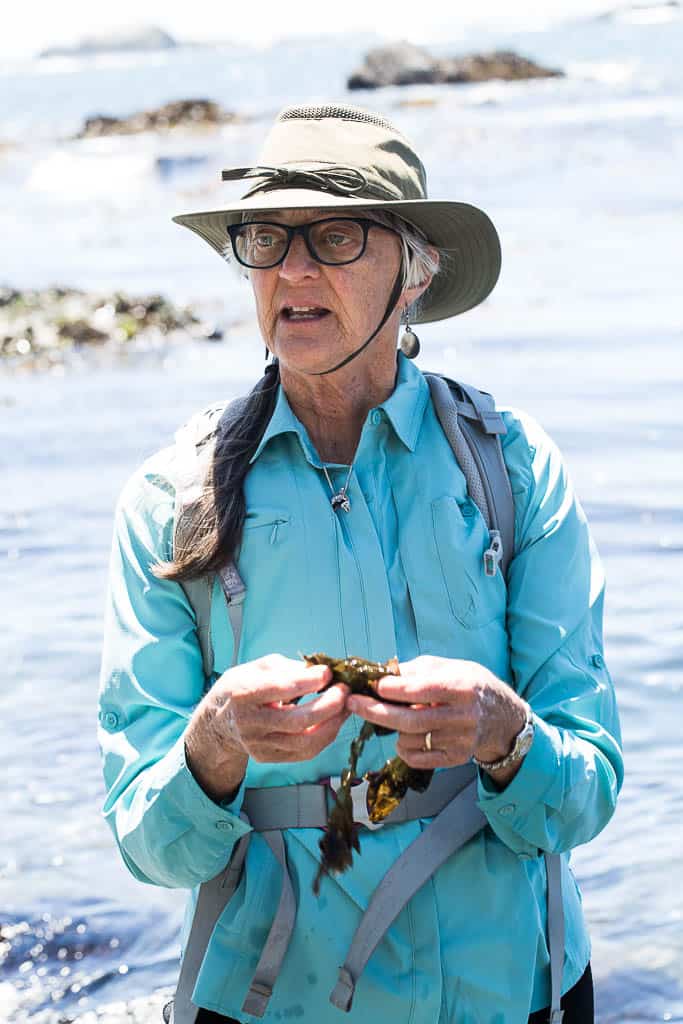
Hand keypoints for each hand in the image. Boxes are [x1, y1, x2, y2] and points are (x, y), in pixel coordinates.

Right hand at [185, 653, 349, 800]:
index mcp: (243, 694)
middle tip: (344, 690)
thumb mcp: (259, 667)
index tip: (328, 672)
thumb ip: (289, 668)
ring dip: (333, 723)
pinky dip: (324, 737)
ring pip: (305, 742)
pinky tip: (333, 721)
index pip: (280, 689)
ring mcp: (258, 745)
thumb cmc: (243, 687)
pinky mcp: (268, 758)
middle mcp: (249, 723)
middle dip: (329, 705)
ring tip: (346, 706)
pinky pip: (304, 752)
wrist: (219, 721)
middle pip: (297, 721)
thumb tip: (321, 673)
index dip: (308, 681)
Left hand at [345, 655, 527, 781]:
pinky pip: (417, 758)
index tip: (373, 684)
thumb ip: (416, 670)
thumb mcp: (449, 666)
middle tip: (352, 703)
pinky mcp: (456, 758)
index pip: (422, 690)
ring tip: (393, 714)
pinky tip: (405, 734)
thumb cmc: (469, 684)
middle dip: (375, 711)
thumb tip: (381, 673)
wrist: (502, 717)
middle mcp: (463, 716)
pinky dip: (402, 747)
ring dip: (392, 727)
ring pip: (410, 739)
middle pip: (410, 720)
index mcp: (462, 687)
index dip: (394, 689)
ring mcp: (460, 741)